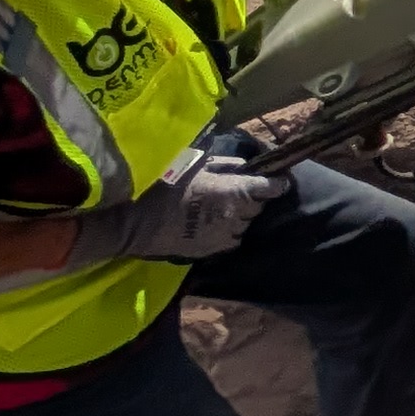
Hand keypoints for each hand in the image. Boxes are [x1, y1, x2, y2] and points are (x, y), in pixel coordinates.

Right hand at [64, 146, 282, 271]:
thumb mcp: (194, 164)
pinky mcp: (212, 251)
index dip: (278, 182)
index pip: (271, 188)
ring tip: (218, 208)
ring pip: (244, 225)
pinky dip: (227, 232)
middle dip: (251, 199)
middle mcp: (236, 216)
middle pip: (257, 207)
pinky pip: (230, 239)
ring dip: (238, 216)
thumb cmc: (162, 185)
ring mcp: (225, 236)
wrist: (134, 222)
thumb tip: (246, 166)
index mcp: (234, 192)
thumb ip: (224, 165)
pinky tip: (211, 224)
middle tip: (234, 191)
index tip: (280, 180)